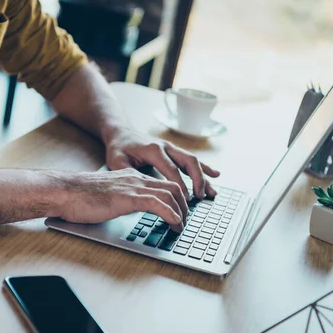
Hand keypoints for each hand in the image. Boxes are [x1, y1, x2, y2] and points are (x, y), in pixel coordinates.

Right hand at [53, 169, 187, 231]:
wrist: (63, 192)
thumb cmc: (78, 197)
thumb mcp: (107, 196)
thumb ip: (121, 200)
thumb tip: (129, 212)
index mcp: (131, 177)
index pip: (163, 183)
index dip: (177, 198)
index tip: (180, 212)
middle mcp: (136, 179)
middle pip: (173, 187)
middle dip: (184, 205)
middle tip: (185, 221)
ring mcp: (132, 187)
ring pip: (170, 194)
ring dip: (181, 212)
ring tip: (181, 227)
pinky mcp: (128, 198)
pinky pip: (158, 203)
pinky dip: (171, 214)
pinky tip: (174, 224)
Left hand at [104, 127, 219, 199]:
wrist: (121, 133)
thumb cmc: (118, 148)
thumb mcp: (116, 161)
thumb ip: (127, 172)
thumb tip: (138, 187)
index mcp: (153, 150)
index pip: (171, 169)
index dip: (180, 184)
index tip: (186, 199)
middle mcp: (165, 147)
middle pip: (188, 161)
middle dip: (197, 179)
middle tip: (200, 197)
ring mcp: (171, 148)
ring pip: (193, 160)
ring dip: (204, 176)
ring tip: (212, 192)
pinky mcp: (173, 151)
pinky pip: (191, 159)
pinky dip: (204, 167)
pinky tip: (216, 175)